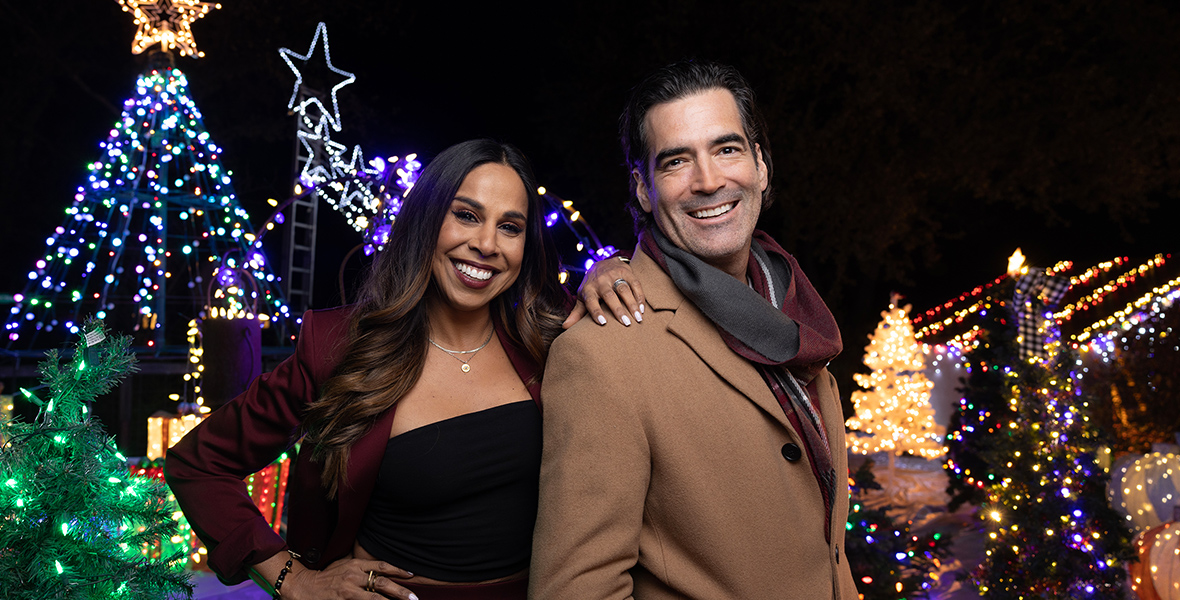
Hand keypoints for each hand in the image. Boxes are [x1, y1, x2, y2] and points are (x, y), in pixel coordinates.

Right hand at [283, 557, 416, 599]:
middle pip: (382, 582)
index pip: (382, 565)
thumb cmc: (326, 577)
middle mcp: (354, 576)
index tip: (411, 575)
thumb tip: (379, 571)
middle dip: (400, 591)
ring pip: (375, 598)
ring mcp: (348, 590)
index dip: (398, 569)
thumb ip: (360, 568)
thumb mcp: (344, 566)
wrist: (304, 585)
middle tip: (414, 597)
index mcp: (355, 564)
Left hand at [563, 255, 645, 328]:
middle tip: (627, 323)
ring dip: (632, 303)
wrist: (602, 262)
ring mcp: (614, 275)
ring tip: (638, 318)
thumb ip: (576, 313)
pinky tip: (642, 308)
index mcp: (589, 289)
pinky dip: (639, 296)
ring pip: (623, 289)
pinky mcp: (626, 271)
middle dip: (618, 309)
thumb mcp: (583, 297)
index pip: (591, 301)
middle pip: (609, 295)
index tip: (603, 323)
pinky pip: (635, 283)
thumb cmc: (592, 286)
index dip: (596, 312)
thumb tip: (565, 327)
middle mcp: (601, 281)